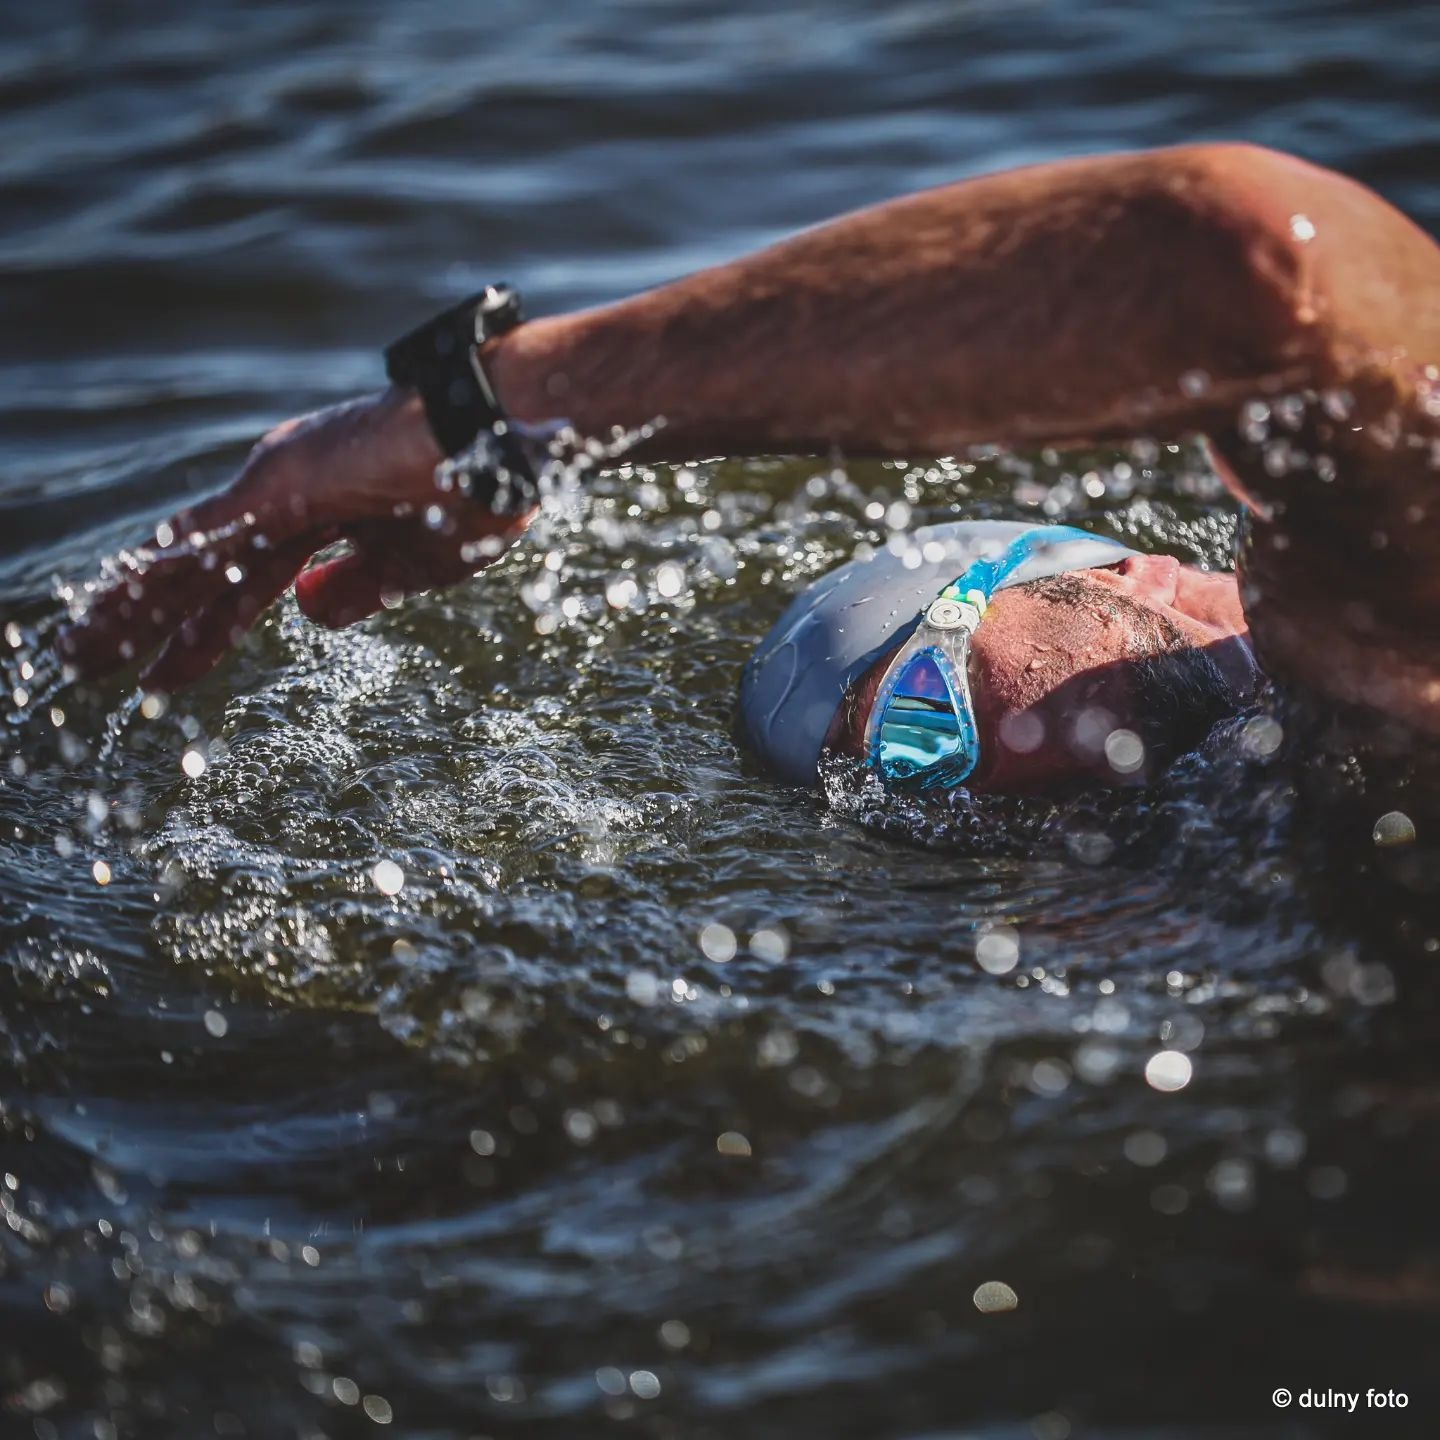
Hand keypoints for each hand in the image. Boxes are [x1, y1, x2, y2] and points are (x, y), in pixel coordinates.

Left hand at [58, 387, 540, 689]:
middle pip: (200, 575)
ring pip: (186, 562)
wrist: (504, 440)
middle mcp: (284, 496)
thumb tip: (307, 614)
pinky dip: (153, 582)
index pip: (244, 585)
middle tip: (89, 664)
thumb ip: (356, 589)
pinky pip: (200, 545)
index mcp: (322, 514)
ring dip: (130, 611)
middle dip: (146, 623)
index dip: (204, 632)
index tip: (165, 674)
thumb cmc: (476, 494)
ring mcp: (274, 486)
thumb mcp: (413, 566)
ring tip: (80, 655)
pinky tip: (114, 614)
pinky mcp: (275, 487)